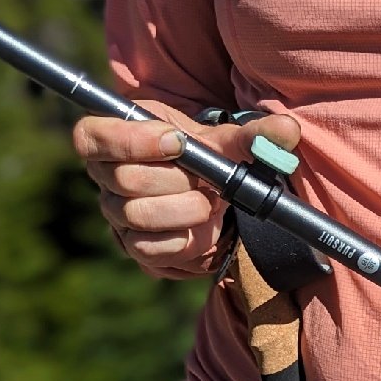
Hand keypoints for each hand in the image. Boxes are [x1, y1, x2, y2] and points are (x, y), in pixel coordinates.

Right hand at [71, 101, 301, 278]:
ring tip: (211, 203)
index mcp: (111, 135)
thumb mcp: (224, 139)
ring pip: (139, 216)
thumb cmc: (205, 152)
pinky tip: (203, 227)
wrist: (207, 187)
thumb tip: (287, 132)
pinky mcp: (132, 245)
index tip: (179, 141)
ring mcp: (115, 213)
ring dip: (186, 210)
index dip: (134, 141)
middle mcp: (104, 176)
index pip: (93, 137)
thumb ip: (253, 134)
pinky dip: (185, 240)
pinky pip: (150, 248)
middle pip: (127, 181)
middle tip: (210, 180)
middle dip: (180, 181)